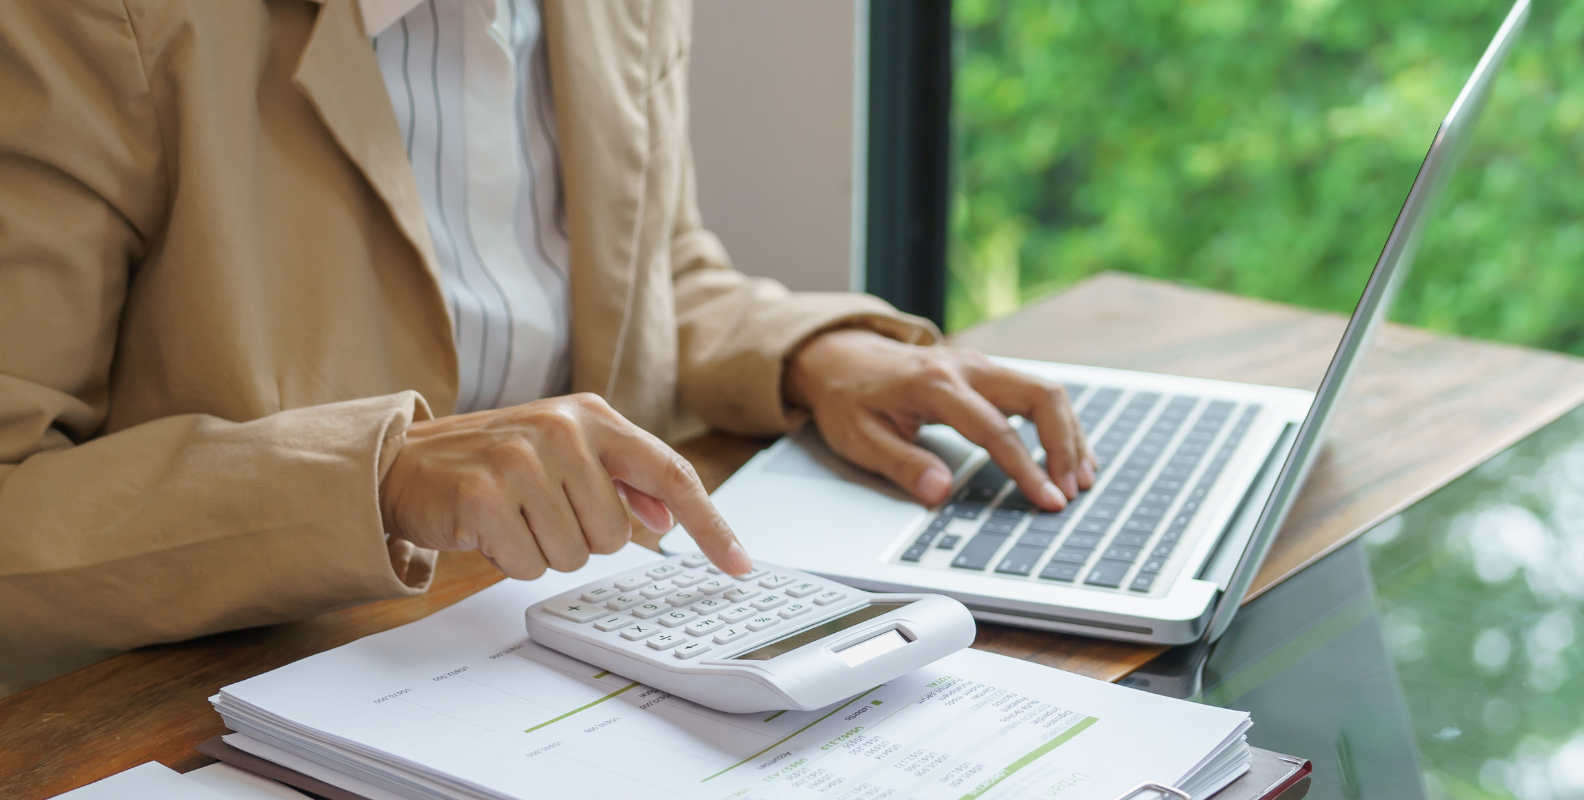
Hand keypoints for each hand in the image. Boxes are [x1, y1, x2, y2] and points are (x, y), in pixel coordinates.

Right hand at [379, 393, 752, 578]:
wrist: (404, 462)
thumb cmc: (492, 462)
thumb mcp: (563, 454)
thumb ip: (620, 478)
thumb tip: (667, 515)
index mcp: (592, 415)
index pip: (671, 474)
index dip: (711, 524)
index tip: (740, 565)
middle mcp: (562, 430)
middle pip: (617, 535)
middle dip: (581, 538)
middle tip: (540, 511)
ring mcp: (522, 460)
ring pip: (575, 555)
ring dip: (543, 550)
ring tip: (513, 516)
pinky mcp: (485, 495)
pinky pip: (530, 565)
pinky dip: (511, 559)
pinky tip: (489, 529)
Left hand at [783, 330, 1095, 510]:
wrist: (840, 355)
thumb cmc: (848, 397)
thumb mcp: (858, 438)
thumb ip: (901, 464)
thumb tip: (940, 491)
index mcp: (934, 384)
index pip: (995, 429)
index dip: (1026, 468)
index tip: (1048, 500)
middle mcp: (966, 366)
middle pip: (1039, 395)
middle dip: (1064, 445)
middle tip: (1072, 490)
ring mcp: (979, 365)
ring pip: (1045, 390)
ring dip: (1069, 434)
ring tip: (1081, 478)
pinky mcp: (986, 372)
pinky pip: (1034, 392)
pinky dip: (1057, 423)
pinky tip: (1068, 453)